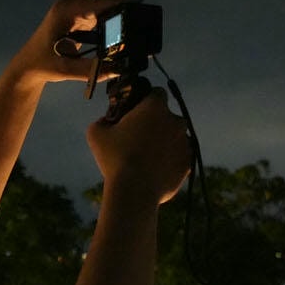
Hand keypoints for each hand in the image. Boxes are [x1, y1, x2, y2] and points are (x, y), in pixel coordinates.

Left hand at [10, 0, 141, 85]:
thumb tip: (118, 68)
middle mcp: (71, 2)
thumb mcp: (66, 70)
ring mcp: (76, 2)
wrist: (30, 63)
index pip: (98, 0)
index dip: (119, 0)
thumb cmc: (44, 64)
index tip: (136, 5)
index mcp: (66, 12)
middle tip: (131, 0)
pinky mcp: (83, 7)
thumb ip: (92, 70)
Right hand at [85, 90, 191, 204]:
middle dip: (157, 124)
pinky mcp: (188, 162)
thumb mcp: (96, 133)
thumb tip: (107, 120)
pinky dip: (169, 161)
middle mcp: (176, 121)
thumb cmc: (114, 159)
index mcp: (156, 107)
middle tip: (139, 139)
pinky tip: (153, 171)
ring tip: (146, 159)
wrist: (135, 191)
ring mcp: (185, 142)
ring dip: (164, 143)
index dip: (146, 101)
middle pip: (167, 117)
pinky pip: (179, 157)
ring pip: (175, 138)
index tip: (137, 113)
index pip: (157, 93)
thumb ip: (102, 119)